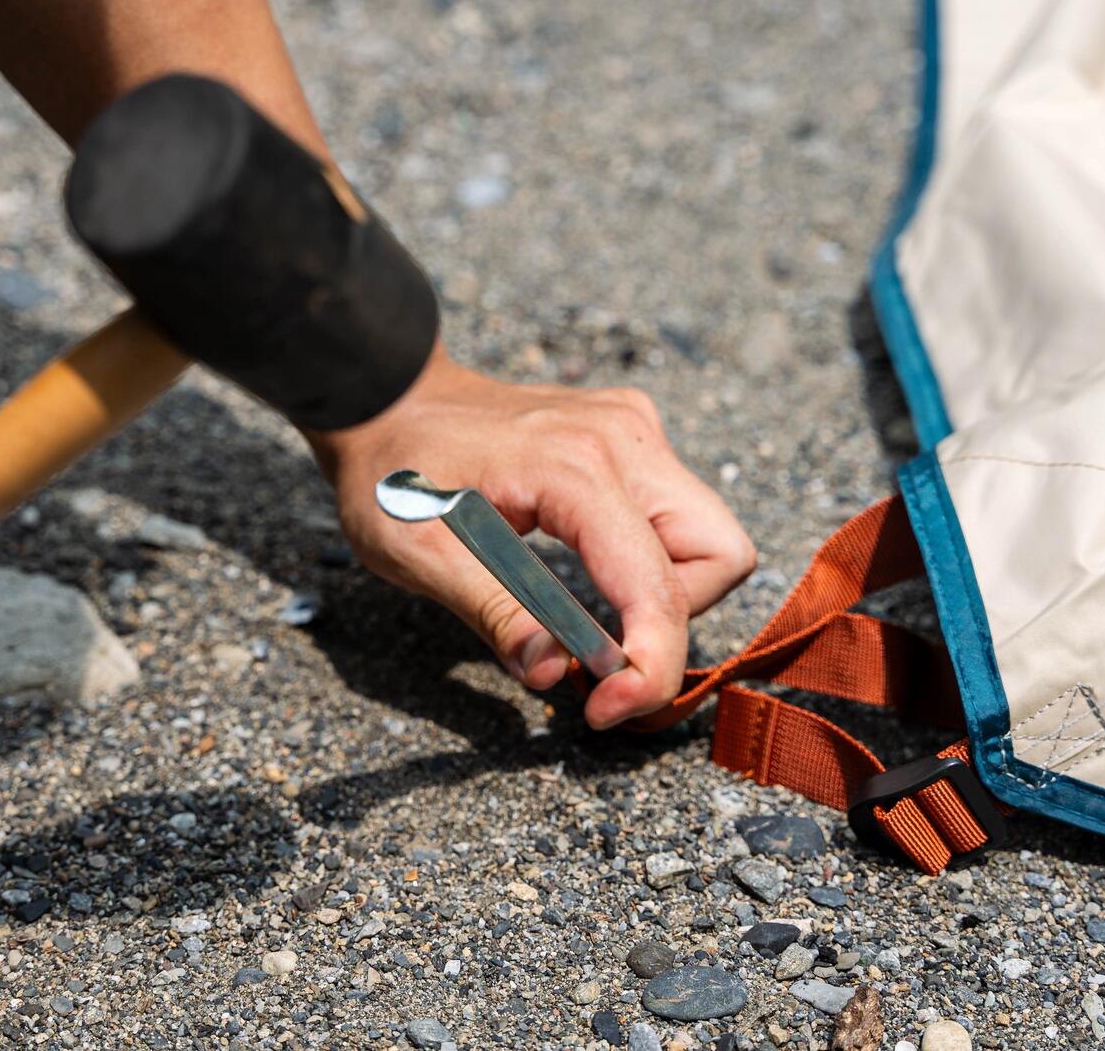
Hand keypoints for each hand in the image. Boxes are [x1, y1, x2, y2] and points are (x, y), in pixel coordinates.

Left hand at [307, 346, 755, 729]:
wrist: (383, 395)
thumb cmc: (394, 473)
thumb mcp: (422, 556)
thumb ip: (495, 615)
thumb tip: (553, 673)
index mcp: (574, 467)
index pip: (657, 584)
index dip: (648, 665)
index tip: (605, 709)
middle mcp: (623, 439)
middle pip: (721, 552)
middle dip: (675, 623)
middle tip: (608, 662)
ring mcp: (632, 429)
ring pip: (710, 533)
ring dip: (666, 594)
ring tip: (595, 623)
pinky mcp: (629, 434)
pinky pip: (676, 511)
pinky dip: (649, 560)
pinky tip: (588, 575)